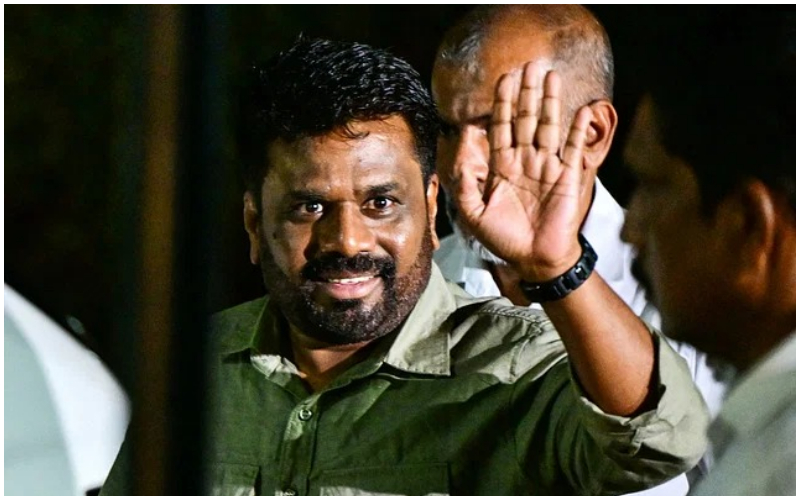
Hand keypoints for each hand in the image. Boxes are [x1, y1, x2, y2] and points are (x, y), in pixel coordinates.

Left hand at [454, 62, 594, 280]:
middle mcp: (526, 162)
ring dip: (550, 101)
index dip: (502, 104)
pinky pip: (575, 149)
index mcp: (503, 168)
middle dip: (526, 93)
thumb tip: (460, 151)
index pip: (501, 128)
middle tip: (529, 65)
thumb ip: (465, 183)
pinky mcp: (568, 178)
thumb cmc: (503, 240)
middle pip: (525, 120)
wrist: (534, 260)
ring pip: (548, 127)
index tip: (504, 79)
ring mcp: (548, 168)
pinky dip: (578, 130)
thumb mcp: (473, 213)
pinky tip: (582, 109)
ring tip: (550, 76)